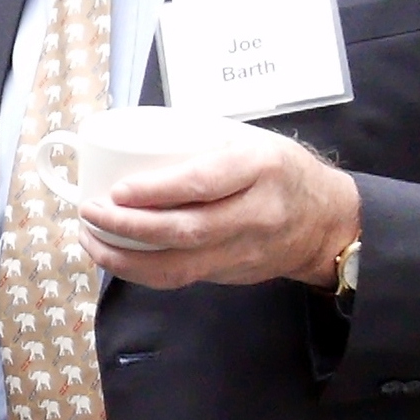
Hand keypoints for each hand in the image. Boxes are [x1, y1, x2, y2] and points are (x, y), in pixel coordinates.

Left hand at [74, 126, 360, 289]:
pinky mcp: (232, 275)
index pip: (204, 183)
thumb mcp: (254, 142)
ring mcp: (244, 251)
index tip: (117, 190)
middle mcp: (255, 214)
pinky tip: (115, 256)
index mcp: (261, 168)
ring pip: (177, 265)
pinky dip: (141, 270)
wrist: (328, 223)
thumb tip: (135, 146)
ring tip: (90, 239)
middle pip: (185, 230)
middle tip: (90, 213)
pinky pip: (180, 277)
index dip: (156, 190)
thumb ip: (205, 148)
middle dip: (127, 226)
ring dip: (124, 258)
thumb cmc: (282, 172)